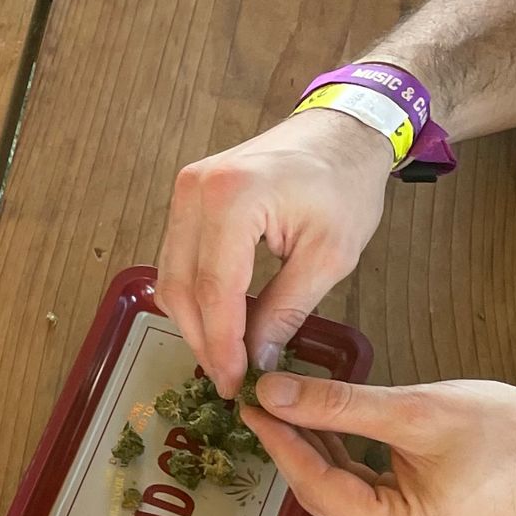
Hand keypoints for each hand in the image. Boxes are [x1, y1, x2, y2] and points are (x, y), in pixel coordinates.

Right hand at [157, 109, 391, 396]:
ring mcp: (184, 190)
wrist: (341, 131)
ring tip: (226, 356)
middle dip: (203, 341)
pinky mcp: (186, 196)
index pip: (214, 290)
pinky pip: (176, 258)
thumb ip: (286, 311)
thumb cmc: (344, 185)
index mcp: (233, 199)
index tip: (234, 384)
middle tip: (229, 379)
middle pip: (181, 287)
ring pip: (171, 276)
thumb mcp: (328, 257)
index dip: (221, 345)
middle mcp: (195, 190)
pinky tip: (220, 320)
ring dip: (195, 322)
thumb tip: (257, 361)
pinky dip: (194, 295)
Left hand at [246, 372, 515, 515]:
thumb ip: (339, 406)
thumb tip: (274, 394)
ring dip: (316, 454)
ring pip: (343, 498)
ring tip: (286, 408)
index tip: (251, 405)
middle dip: (293, 449)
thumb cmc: (511, 433)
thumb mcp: (416, 411)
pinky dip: (345, 463)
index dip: (280, 443)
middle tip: (262, 402)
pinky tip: (325, 427)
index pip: (318, 487)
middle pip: (326, 498)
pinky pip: (367, 497)